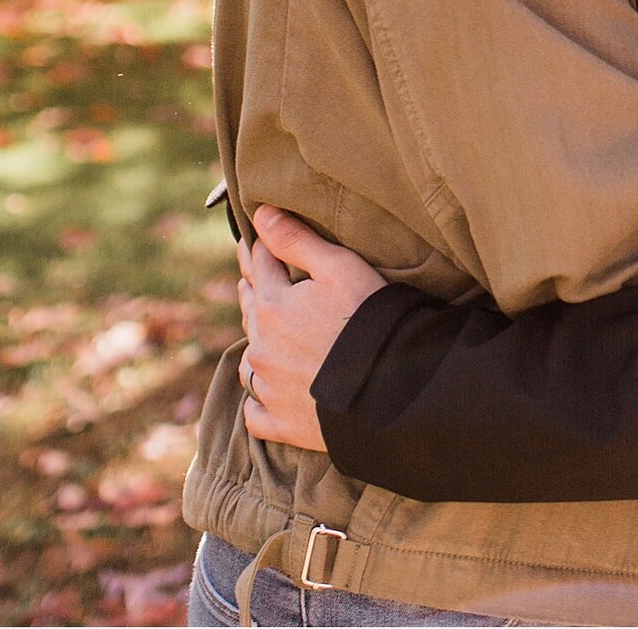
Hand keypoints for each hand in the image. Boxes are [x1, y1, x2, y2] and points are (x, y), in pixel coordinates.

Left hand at [237, 203, 385, 453]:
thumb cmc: (368, 319)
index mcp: (272, 306)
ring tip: (261, 330)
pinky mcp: (281, 423)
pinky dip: (257, 399)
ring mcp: (269, 388)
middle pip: (250, 309)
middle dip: (253, 289)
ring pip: (249, 358)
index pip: (259, 266)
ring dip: (254, 341)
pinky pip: (255, 411)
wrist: (387, 389)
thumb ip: (296, 240)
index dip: (259, 248)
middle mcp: (262, 347)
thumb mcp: (339, 267)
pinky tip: (263, 392)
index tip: (254, 239)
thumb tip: (260, 214)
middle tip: (254, 277)